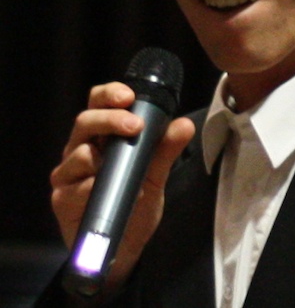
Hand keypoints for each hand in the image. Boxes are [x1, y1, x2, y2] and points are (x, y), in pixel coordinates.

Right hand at [50, 81, 194, 291]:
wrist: (124, 247)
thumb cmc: (136, 202)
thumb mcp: (156, 174)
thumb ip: (166, 149)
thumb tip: (185, 124)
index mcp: (102, 134)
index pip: (98, 102)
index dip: (109, 94)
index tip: (128, 95)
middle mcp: (81, 148)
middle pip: (85, 121)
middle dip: (110, 119)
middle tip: (135, 125)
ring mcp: (69, 174)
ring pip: (77, 152)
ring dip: (103, 157)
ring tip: (129, 169)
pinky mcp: (63, 199)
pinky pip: (75, 188)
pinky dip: (94, 187)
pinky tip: (109, 191)